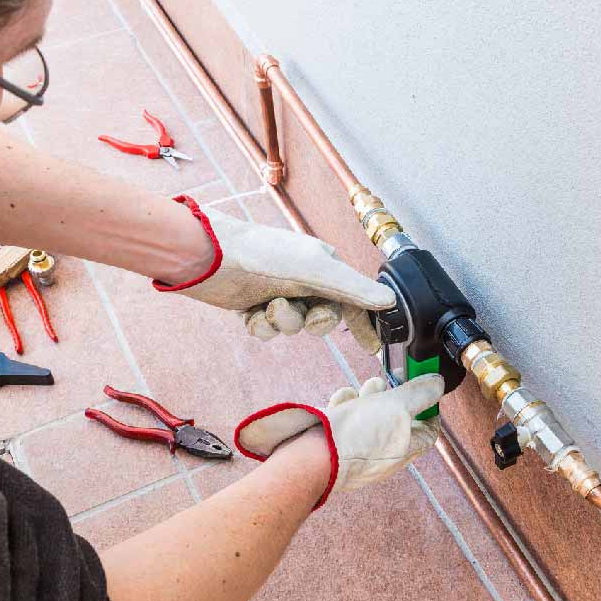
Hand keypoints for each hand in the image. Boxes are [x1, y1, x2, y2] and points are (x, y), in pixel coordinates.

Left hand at [156, 197, 393, 353]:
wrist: (211, 257)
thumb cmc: (265, 254)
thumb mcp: (316, 271)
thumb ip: (354, 289)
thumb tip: (390, 301)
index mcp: (323, 265)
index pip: (353, 299)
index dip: (364, 323)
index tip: (371, 346)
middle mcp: (302, 279)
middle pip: (322, 318)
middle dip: (311, 321)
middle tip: (306, 315)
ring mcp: (277, 292)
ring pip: (292, 326)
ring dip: (281, 322)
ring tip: (267, 306)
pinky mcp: (252, 305)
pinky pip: (266, 330)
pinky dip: (260, 326)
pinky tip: (249, 313)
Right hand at [233, 375, 444, 508]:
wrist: (311, 456)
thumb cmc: (357, 436)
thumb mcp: (397, 407)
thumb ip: (420, 394)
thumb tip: (438, 384)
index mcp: (403, 450)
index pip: (428, 432)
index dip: (430, 410)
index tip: (427, 392)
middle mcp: (382, 455)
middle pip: (395, 420)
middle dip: (390, 397)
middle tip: (384, 384)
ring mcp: (357, 451)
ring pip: (368, 417)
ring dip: (365, 399)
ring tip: (359, 393)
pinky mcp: (334, 445)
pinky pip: (344, 422)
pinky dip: (343, 408)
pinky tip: (339, 403)